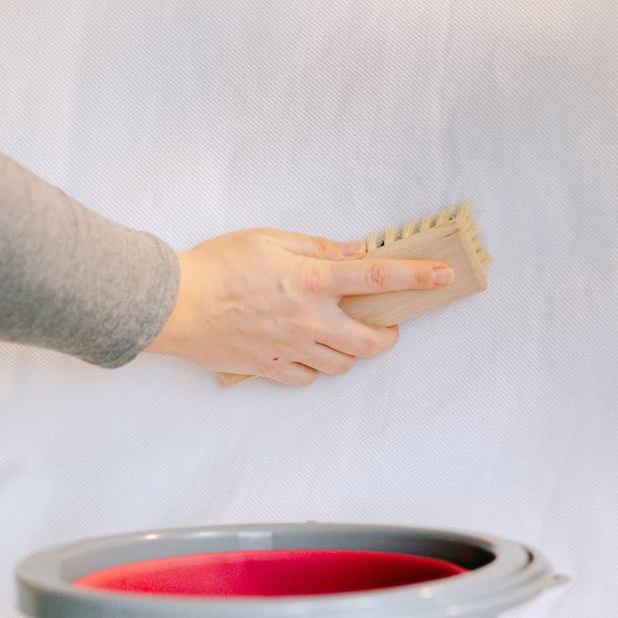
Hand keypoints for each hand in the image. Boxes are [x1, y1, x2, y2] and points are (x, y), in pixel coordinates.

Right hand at [145, 227, 453, 385]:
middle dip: (387, 335)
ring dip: (351, 352)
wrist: (175, 304)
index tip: (443, 276)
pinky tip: (307, 352)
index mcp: (312, 280)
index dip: (416, 277)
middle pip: (370, 342)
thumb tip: (354, 251)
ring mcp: (291, 349)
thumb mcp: (271, 239)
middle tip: (384, 324)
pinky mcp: (270, 368)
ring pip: (342, 365)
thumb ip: (318, 247)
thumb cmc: (218, 264)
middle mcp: (309, 320)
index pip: (377, 277)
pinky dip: (316, 368)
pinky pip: (308, 378)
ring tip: (340, 335)